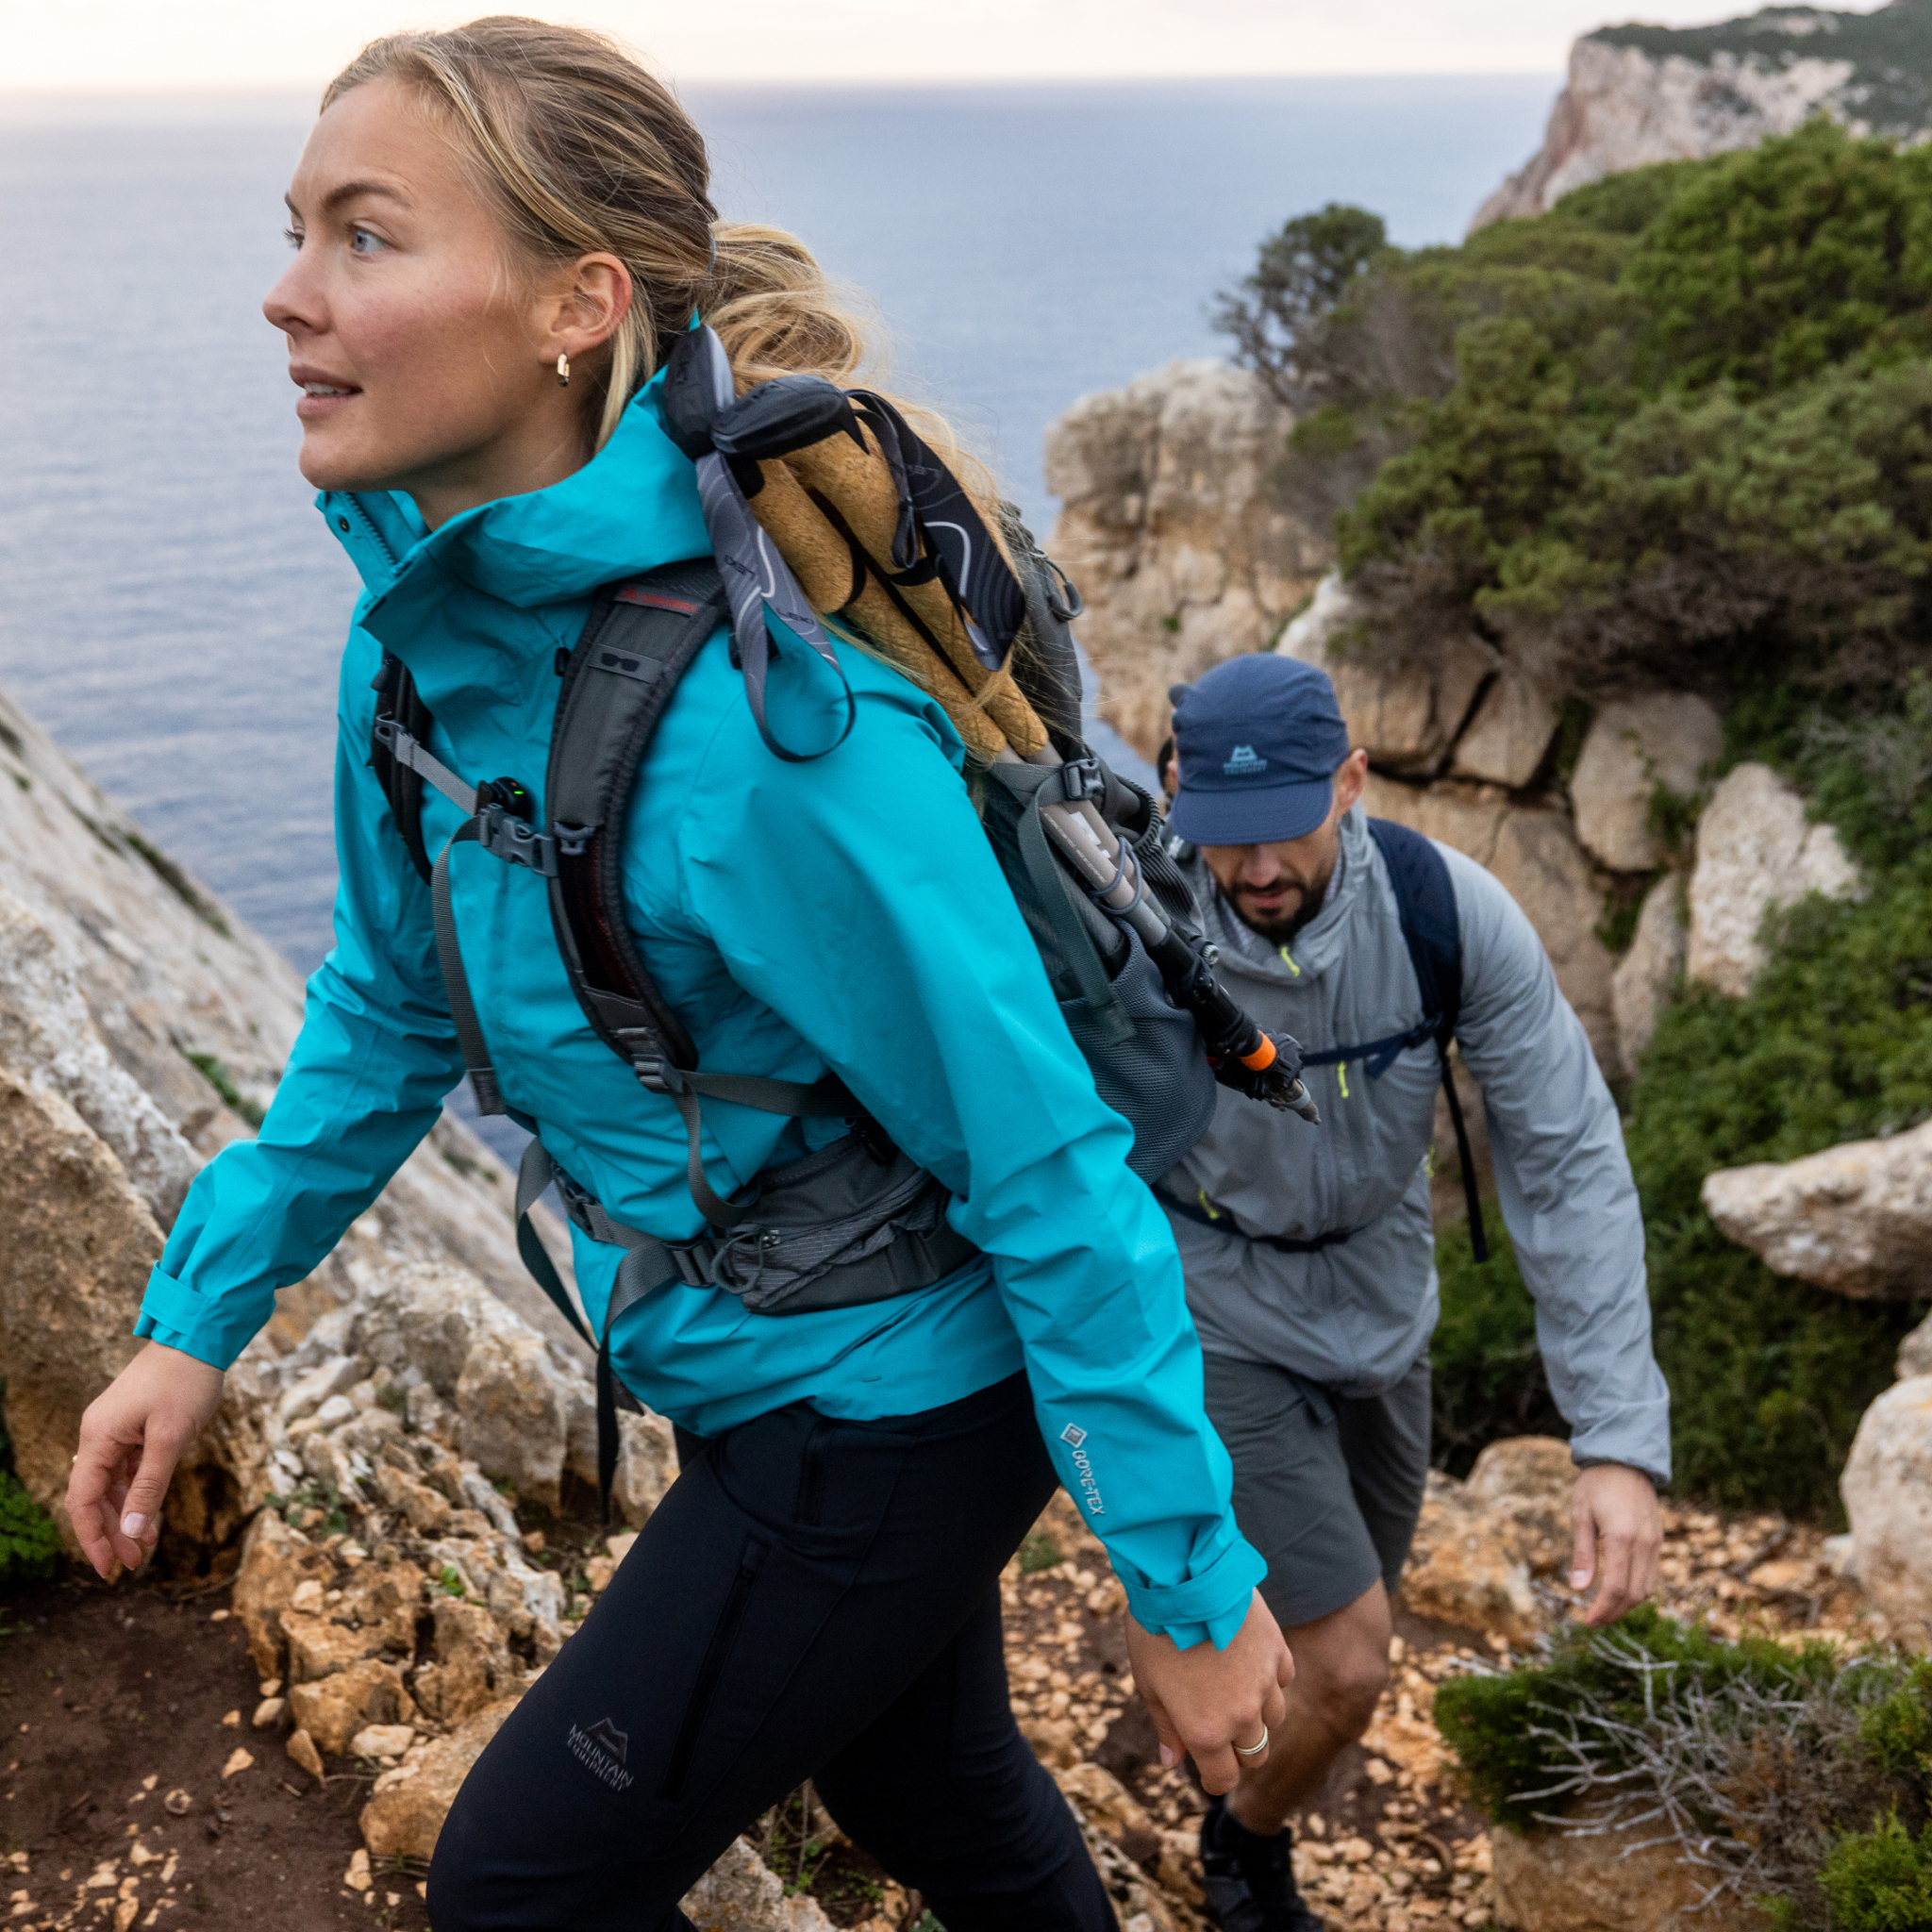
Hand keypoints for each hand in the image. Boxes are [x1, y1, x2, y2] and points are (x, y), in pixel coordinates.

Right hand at [67, 1342, 224, 1579]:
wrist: (199, 1338)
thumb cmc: (185, 1382)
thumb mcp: (171, 1439)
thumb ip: (149, 1486)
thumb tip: (130, 1532)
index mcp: (98, 1438)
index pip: (82, 1500)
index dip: (92, 1537)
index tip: (108, 1568)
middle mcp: (99, 1435)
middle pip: (95, 1497)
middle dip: (112, 1532)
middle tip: (133, 1563)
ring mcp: (116, 1430)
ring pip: (112, 1485)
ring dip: (126, 1515)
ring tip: (145, 1546)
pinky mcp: (134, 1427)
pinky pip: (128, 1468)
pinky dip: (138, 1492)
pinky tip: (150, 1515)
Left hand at [1126, 1589, 1294, 1795]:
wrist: (1183, 1577)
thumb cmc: (1156, 1631)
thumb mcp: (1148, 1683)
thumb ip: (1166, 1727)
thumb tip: (1172, 1761)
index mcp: (1206, 1731)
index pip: (1223, 1780)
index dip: (1215, 1779)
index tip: (1209, 1771)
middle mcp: (1242, 1715)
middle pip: (1255, 1755)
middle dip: (1238, 1751)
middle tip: (1218, 1728)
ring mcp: (1265, 1684)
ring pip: (1274, 1719)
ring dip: (1258, 1716)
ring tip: (1233, 1691)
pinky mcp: (1277, 1651)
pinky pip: (1283, 1680)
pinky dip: (1270, 1680)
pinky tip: (1249, 1663)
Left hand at [1570, 1463, 1661, 1626]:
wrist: (1624, 1459)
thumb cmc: (1596, 1485)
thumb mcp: (1580, 1515)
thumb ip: (1582, 1554)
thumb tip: (1578, 1589)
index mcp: (1622, 1537)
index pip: (1616, 1588)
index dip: (1602, 1610)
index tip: (1587, 1621)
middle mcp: (1644, 1543)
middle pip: (1634, 1594)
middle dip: (1614, 1613)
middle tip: (1593, 1621)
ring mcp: (1655, 1542)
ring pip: (1647, 1588)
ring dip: (1627, 1605)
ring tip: (1604, 1610)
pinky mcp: (1658, 1540)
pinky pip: (1652, 1575)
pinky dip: (1637, 1590)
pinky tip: (1619, 1591)